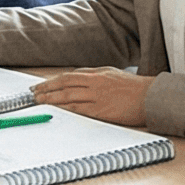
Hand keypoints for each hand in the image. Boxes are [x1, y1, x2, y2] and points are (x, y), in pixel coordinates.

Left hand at [30, 68, 152, 126]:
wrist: (151, 97)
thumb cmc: (133, 86)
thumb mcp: (111, 73)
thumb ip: (93, 74)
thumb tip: (75, 78)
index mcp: (96, 74)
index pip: (68, 76)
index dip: (51, 81)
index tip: (39, 85)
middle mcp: (94, 84)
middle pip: (64, 85)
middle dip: (46, 89)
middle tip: (33, 94)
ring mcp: (97, 97)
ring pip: (68, 98)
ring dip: (51, 100)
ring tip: (39, 102)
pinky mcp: (102, 111)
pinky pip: (79, 110)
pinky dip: (65, 109)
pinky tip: (56, 110)